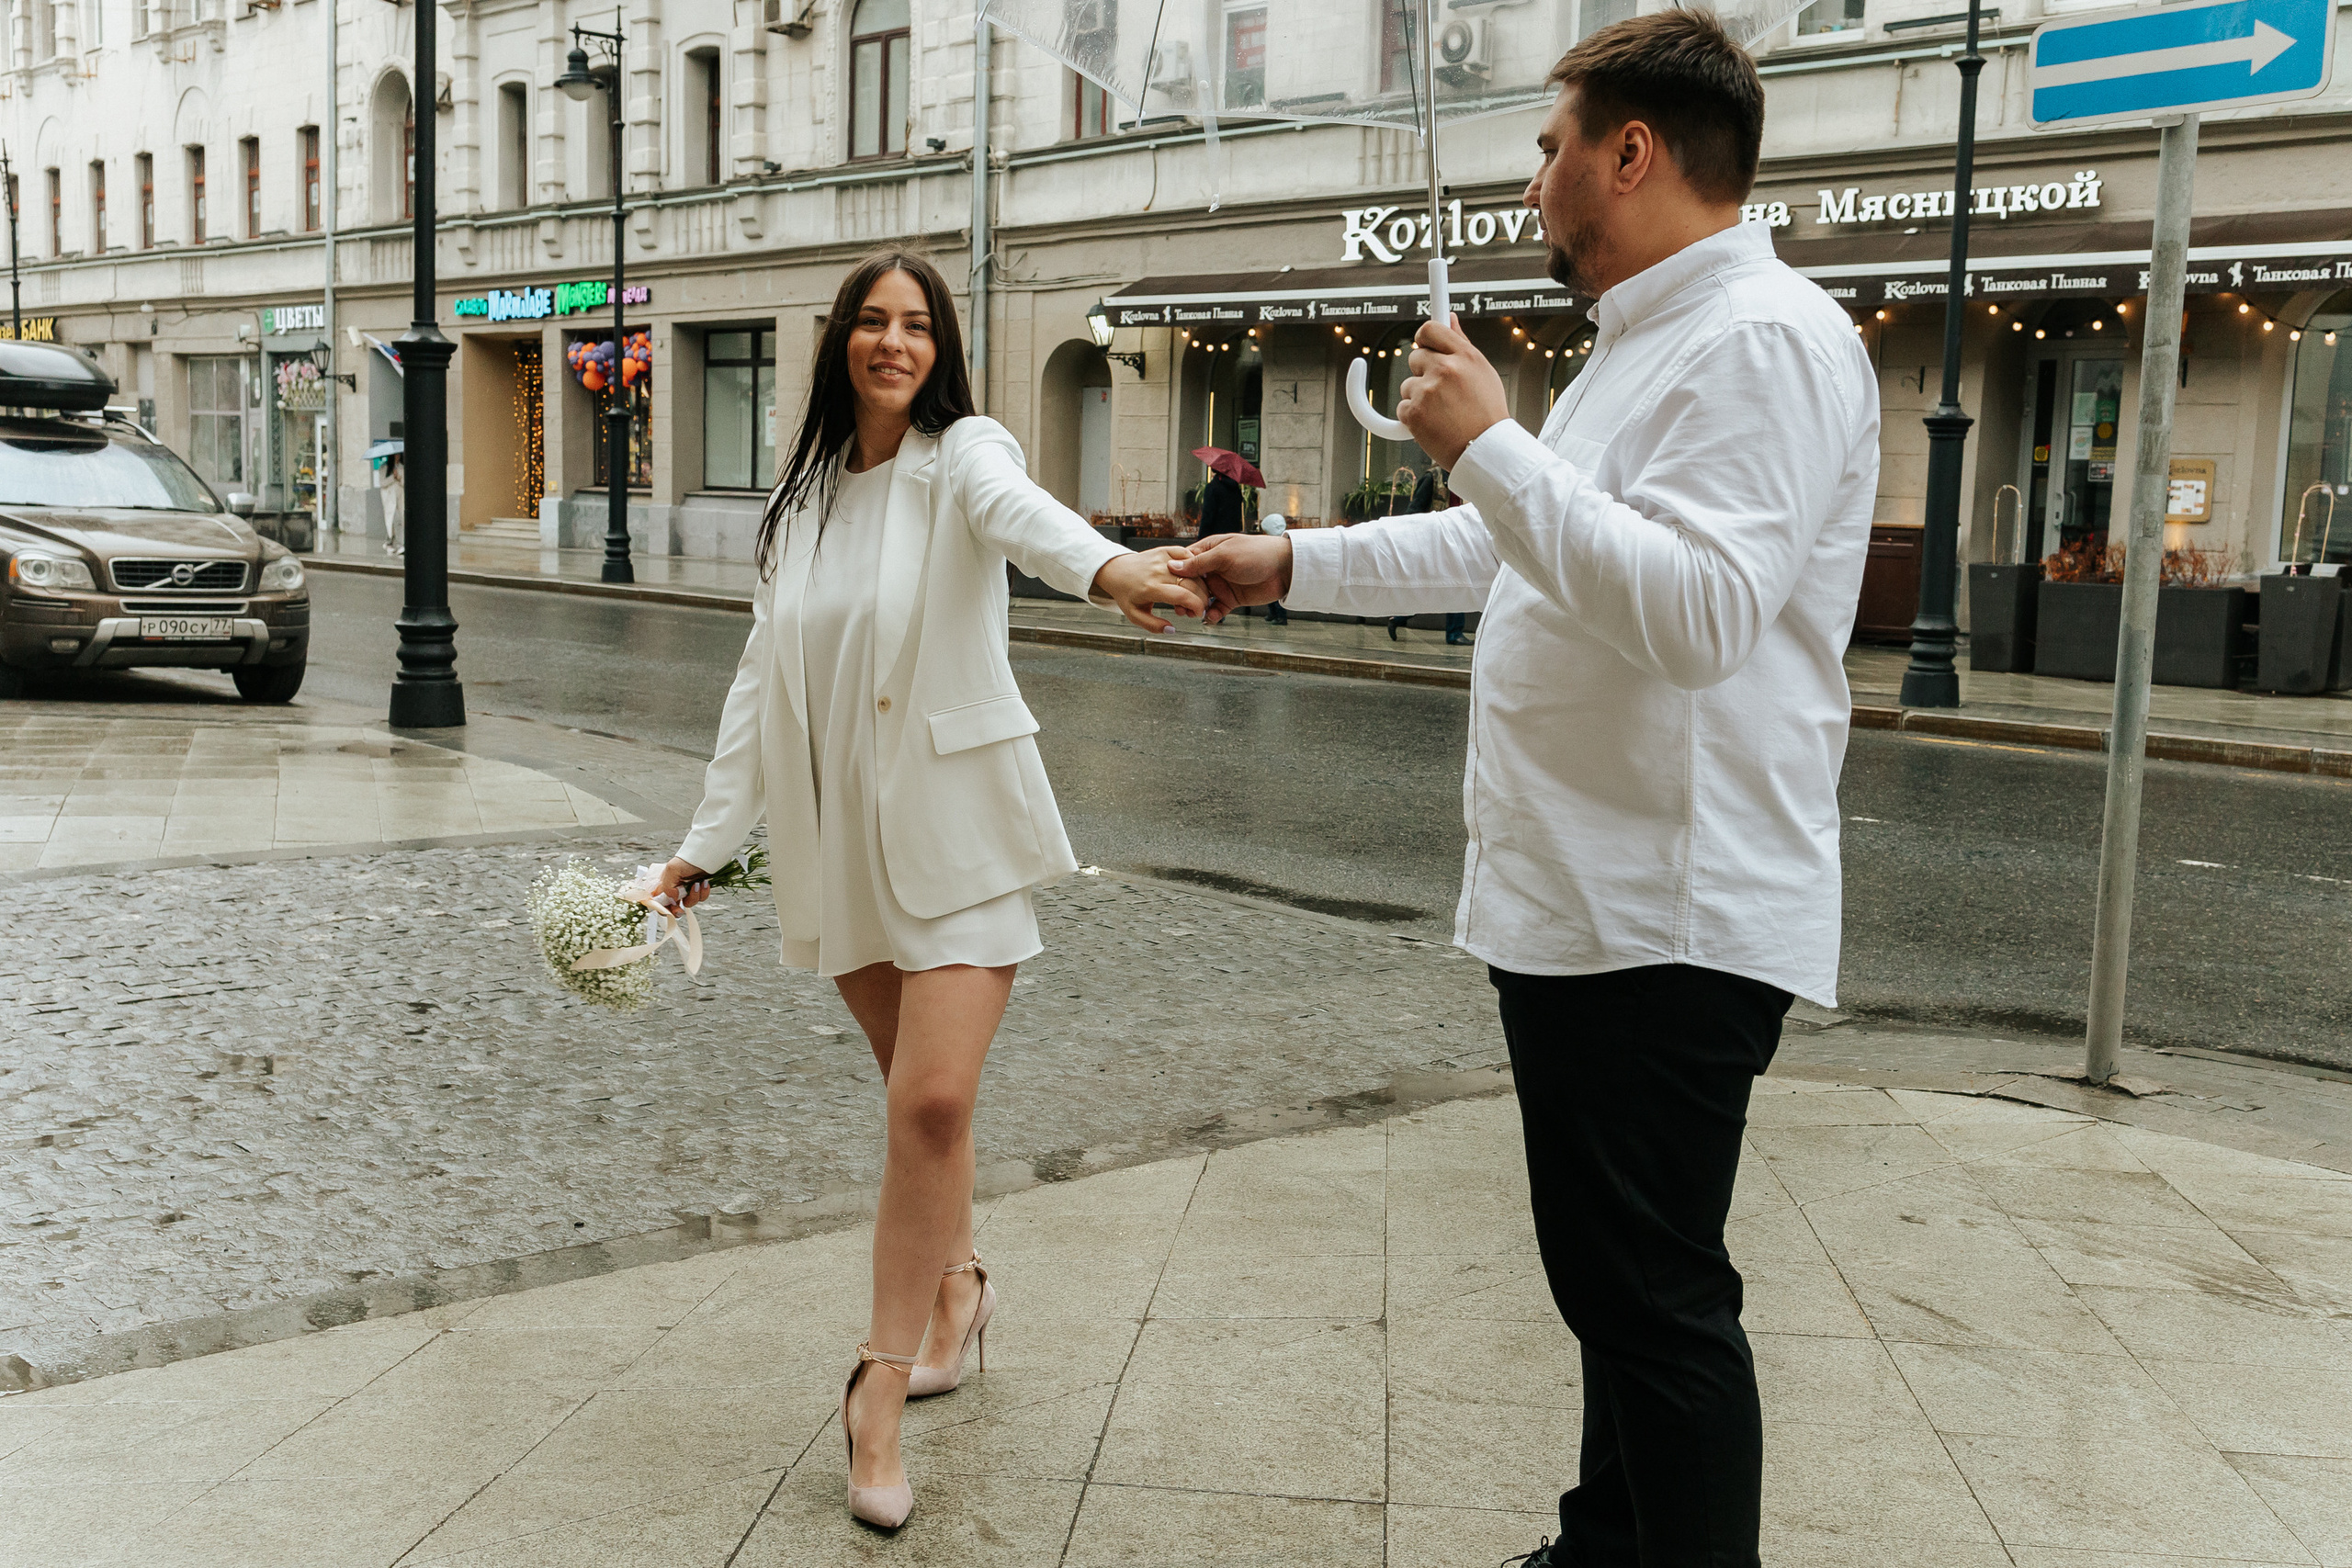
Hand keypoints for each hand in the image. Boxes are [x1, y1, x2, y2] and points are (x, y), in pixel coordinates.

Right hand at [651, 856, 712, 912]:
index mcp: (665, 884)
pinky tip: (704, 883)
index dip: (662, 907)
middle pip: (673, 906)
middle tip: (680, 910)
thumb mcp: (673, 869)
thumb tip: (673, 898)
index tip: (668, 909)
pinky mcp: (699, 890)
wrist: (706, 855)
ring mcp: (687, 890)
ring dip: (694, 896)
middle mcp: (675, 888)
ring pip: (689, 903)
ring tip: (697, 884)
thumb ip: (668, 887)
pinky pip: (700, 898)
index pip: (659, 900)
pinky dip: (703, 892)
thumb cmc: (687, 859)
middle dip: (677, 910)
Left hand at [1093, 546, 1208, 632]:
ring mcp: (1162, 558)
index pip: (1182, 596)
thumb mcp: (1134, 615)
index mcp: (1151, 588)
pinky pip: (1187, 555)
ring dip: (1200, 584)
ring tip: (1194, 595)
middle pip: (1192, 584)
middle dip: (1202, 598)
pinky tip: (1193, 577)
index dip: (1196, 606)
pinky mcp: (1165, 550)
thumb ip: (1152, 625)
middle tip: (1198, 607)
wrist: (1117, 570)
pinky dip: (1194, 566)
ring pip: (1192, 571)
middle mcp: (1158, 571)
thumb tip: (1171, 629)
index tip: (1198, 613)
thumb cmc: (1127, 594)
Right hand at [1171, 534, 1290, 624]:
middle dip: (1182, 595)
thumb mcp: (1224, 555)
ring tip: (1190, 614)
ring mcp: (1222, 584)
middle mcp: (1213, 568)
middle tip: (1177, 606)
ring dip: (1194, 606)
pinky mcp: (1232, 599)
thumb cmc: (1256, 553)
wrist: (1284, 568)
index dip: (1175, 574)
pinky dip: (1211, 615)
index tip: (1166, 585)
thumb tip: (1173, 566)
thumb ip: (1200, 563)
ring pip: (1201, 598)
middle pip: (1190, 584)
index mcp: (1209, 551)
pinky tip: (1209, 618)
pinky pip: (1216, 609)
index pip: (1185, 563)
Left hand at [1399, 313, 1510, 469]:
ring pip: (1407, 385)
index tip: (1424, 346)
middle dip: (1423, 373)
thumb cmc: (1487, 413)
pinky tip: (1433, 425)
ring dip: (1418, 398)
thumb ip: (1461, 343)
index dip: (1423, 338)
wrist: (1486, 452)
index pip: (1430, 329)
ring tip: (1443, 413)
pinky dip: (1412, 418)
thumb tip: (1449, 317)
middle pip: (1415, 357)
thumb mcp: (1482, 372)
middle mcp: (1446, 369)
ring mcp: (1427, 390)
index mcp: (1465, 356)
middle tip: (1443, 393)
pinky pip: (1402, 407)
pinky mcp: (1413, 412)